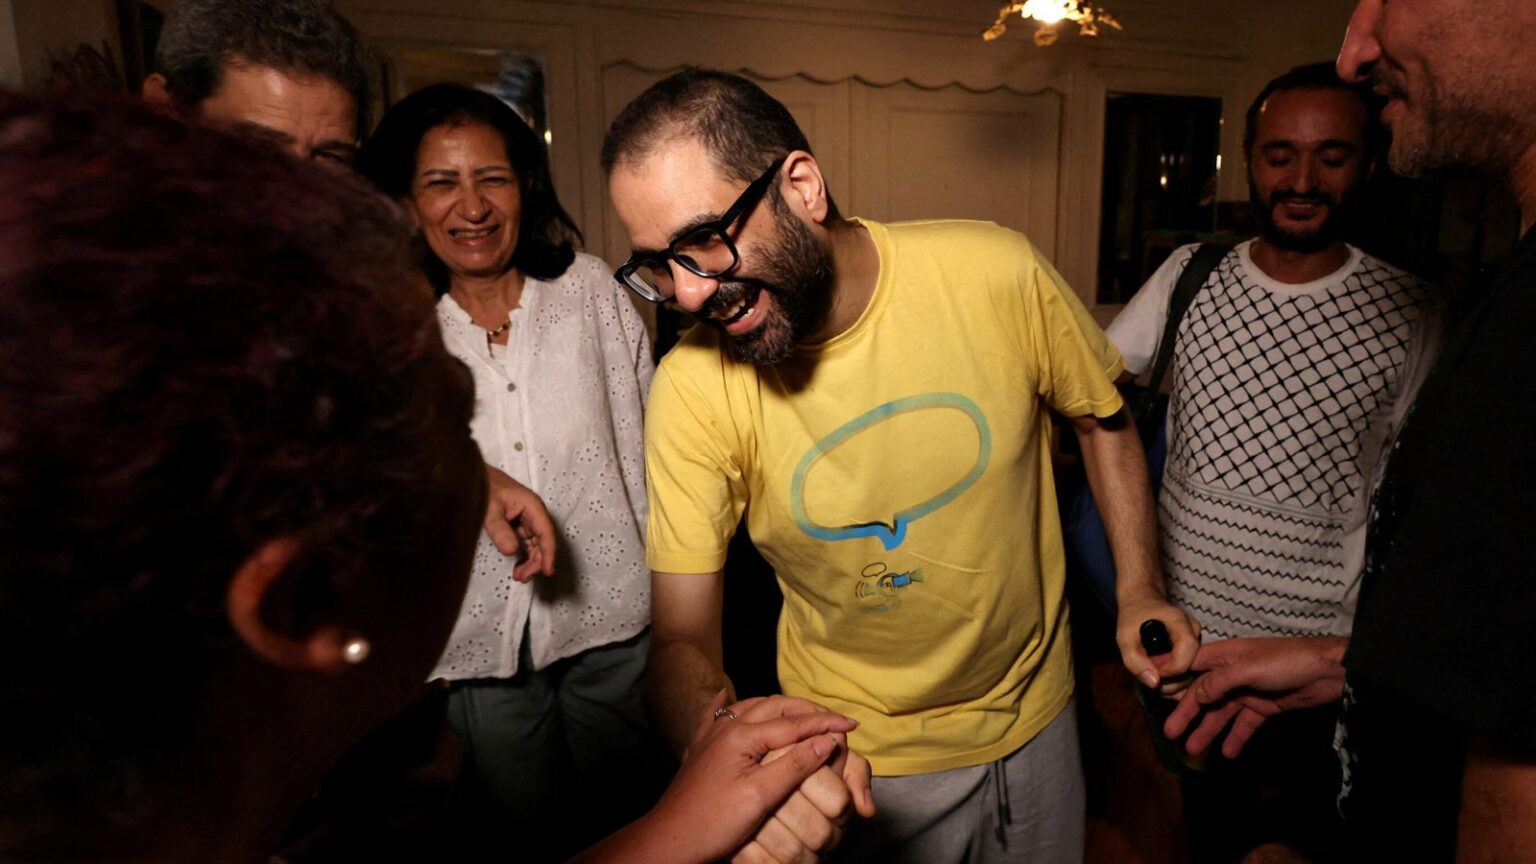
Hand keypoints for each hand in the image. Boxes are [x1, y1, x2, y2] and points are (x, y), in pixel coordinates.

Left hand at [483, 464, 555, 580]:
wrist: (471, 475)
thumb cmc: (484, 486)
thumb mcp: (489, 509)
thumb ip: (500, 530)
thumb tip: (512, 551)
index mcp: (532, 506)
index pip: (546, 533)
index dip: (548, 553)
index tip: (547, 571)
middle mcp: (533, 513)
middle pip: (543, 541)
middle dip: (537, 561)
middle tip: (522, 577)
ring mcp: (526, 518)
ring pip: (535, 544)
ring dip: (531, 561)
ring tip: (518, 575)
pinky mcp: (517, 523)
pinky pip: (526, 542)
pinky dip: (524, 555)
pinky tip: (517, 566)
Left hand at [639, 691, 859, 863]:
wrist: (667, 841)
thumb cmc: (713, 822)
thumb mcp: (759, 796)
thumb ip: (794, 765)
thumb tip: (828, 742)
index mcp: (743, 736)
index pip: (796, 724)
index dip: (827, 723)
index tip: (854, 724)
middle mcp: (727, 728)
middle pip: (776, 707)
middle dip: (808, 710)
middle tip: (835, 718)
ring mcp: (711, 737)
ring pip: (750, 708)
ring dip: (779, 707)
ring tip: (800, 712)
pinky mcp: (700, 751)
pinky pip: (715, 717)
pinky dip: (725, 704)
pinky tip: (722, 696)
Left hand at [1116, 589, 1199, 693]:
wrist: (1141, 601)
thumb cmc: (1133, 616)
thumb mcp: (1125, 637)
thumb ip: (1135, 661)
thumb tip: (1154, 684)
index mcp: (1181, 623)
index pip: (1187, 655)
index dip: (1169, 670)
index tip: (1151, 670)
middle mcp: (1194, 632)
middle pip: (1192, 667)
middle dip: (1170, 680)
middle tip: (1148, 674)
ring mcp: (1196, 640)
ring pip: (1192, 672)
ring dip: (1172, 682)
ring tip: (1151, 673)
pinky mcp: (1194, 648)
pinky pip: (1190, 670)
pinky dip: (1175, 679)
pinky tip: (1159, 675)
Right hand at [1164, 636, 1347, 758]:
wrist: (1329, 672)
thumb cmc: (1285, 661)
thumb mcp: (1246, 668)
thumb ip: (1217, 682)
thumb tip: (1193, 695)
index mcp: (1223, 656)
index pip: (1189, 667)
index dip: (1172, 680)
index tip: (1153, 695)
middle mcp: (1231, 673)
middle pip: (1202, 694)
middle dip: (1186, 714)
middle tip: (1171, 734)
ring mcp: (1247, 690)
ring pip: (1221, 712)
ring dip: (1207, 730)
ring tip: (1194, 751)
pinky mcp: (1264, 706)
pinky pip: (1244, 724)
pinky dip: (1236, 738)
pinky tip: (1228, 753)